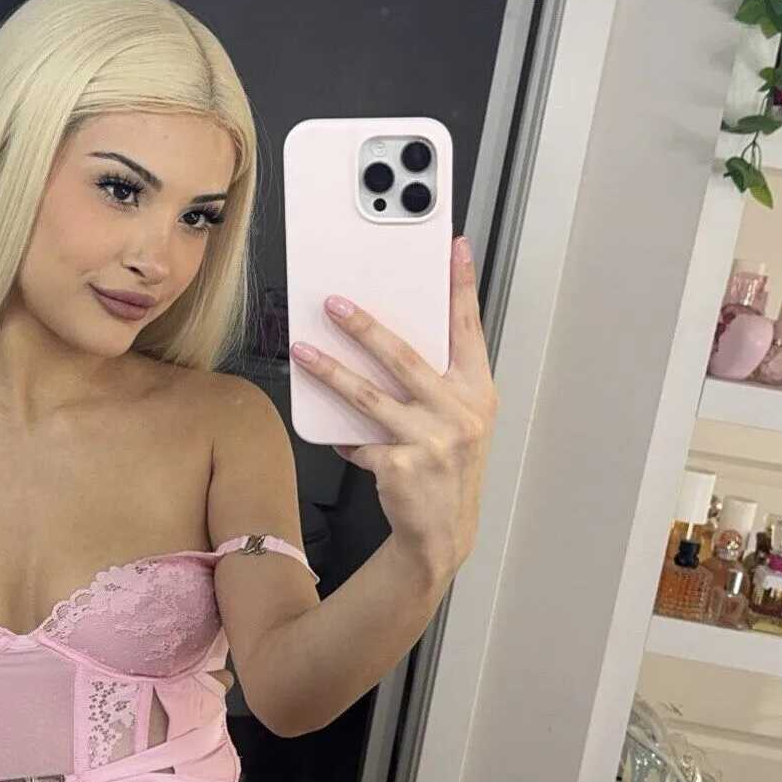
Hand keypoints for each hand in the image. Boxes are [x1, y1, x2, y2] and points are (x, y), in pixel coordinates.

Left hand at [289, 238, 497, 585]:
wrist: (442, 533)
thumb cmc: (446, 468)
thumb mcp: (458, 420)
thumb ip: (436, 381)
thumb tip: (386, 339)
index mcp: (477, 392)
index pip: (469, 328)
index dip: (462, 285)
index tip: (454, 248)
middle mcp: (461, 413)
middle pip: (405, 357)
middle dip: (366, 325)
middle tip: (335, 302)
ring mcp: (434, 440)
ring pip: (370, 396)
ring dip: (332, 371)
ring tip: (304, 351)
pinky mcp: (404, 466)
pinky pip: (361, 441)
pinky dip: (346, 438)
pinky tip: (339, 437)